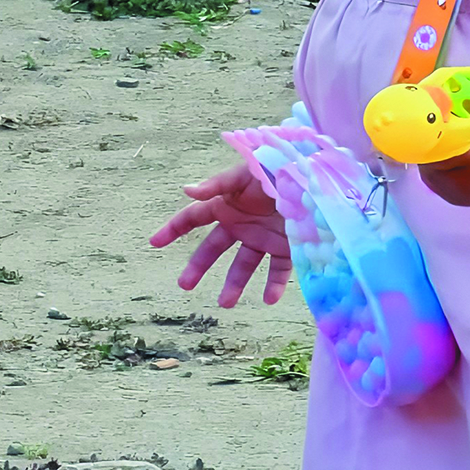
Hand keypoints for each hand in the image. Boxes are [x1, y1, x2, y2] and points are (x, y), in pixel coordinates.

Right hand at [150, 161, 292, 307]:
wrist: (314, 174)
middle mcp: (241, 223)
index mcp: (227, 203)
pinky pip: (278, 270)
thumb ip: (219, 184)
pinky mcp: (286, 245)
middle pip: (213, 248)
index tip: (154, 243)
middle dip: (198, 266)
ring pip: (244, 265)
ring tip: (226, 303)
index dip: (173, 228)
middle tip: (184, 285)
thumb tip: (186, 191)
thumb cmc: (277, 166)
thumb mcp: (247, 172)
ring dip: (234, 284)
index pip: (193, 217)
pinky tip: (268, 299)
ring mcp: (262, 237)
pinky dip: (274, 285)